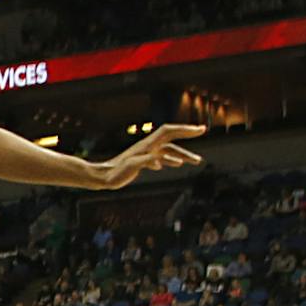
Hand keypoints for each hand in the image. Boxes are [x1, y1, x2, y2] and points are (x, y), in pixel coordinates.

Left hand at [89, 124, 205, 189]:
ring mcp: (146, 153)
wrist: (102, 176)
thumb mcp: (131, 167)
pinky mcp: (142, 161)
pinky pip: (161, 157)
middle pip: (171, 138)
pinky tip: (176, 164)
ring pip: (168, 150)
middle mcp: (148, 146)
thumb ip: (145, 161)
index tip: (200, 129)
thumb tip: (161, 160)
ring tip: (197, 161)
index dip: (185, 129)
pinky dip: (171, 159)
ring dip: (183, 154)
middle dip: (187, 134)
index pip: (169, 131)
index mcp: (147, 145)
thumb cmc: (115, 172)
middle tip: (203, 131)